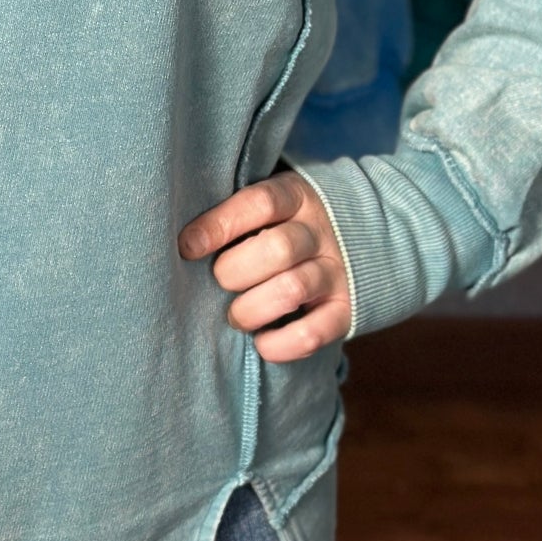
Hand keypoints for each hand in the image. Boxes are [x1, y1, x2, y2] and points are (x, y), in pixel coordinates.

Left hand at [178, 169, 352, 362]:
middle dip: (234, 272)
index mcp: (296, 196)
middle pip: (278, 248)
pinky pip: (314, 332)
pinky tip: (261, 342)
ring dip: (252, 309)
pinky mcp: (345, 310)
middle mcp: (320, 232)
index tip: (186, 247)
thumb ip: (235, 214)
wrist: (357, 237)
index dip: (219, 225)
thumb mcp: (267, 206)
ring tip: (236, 316)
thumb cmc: (284, 223)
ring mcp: (336, 271)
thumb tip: (184, 242)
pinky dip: (281, 344)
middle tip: (218, 282)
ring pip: (293, 289)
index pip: (259, 203)